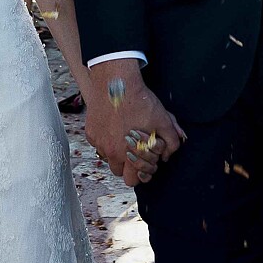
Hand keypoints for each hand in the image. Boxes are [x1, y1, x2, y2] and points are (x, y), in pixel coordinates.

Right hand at [83, 62, 184, 186]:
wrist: (117, 82)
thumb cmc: (141, 102)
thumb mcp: (164, 121)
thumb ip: (172, 143)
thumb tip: (167, 156)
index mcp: (129, 155)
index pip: (133, 180)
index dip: (141, 173)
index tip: (145, 161)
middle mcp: (111, 152)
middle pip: (119, 172)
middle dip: (127, 166)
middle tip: (134, 151)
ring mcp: (99, 143)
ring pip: (107, 158)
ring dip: (116, 153)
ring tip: (124, 137)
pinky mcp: (90, 132)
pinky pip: (98, 144)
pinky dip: (105, 139)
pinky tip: (114, 126)